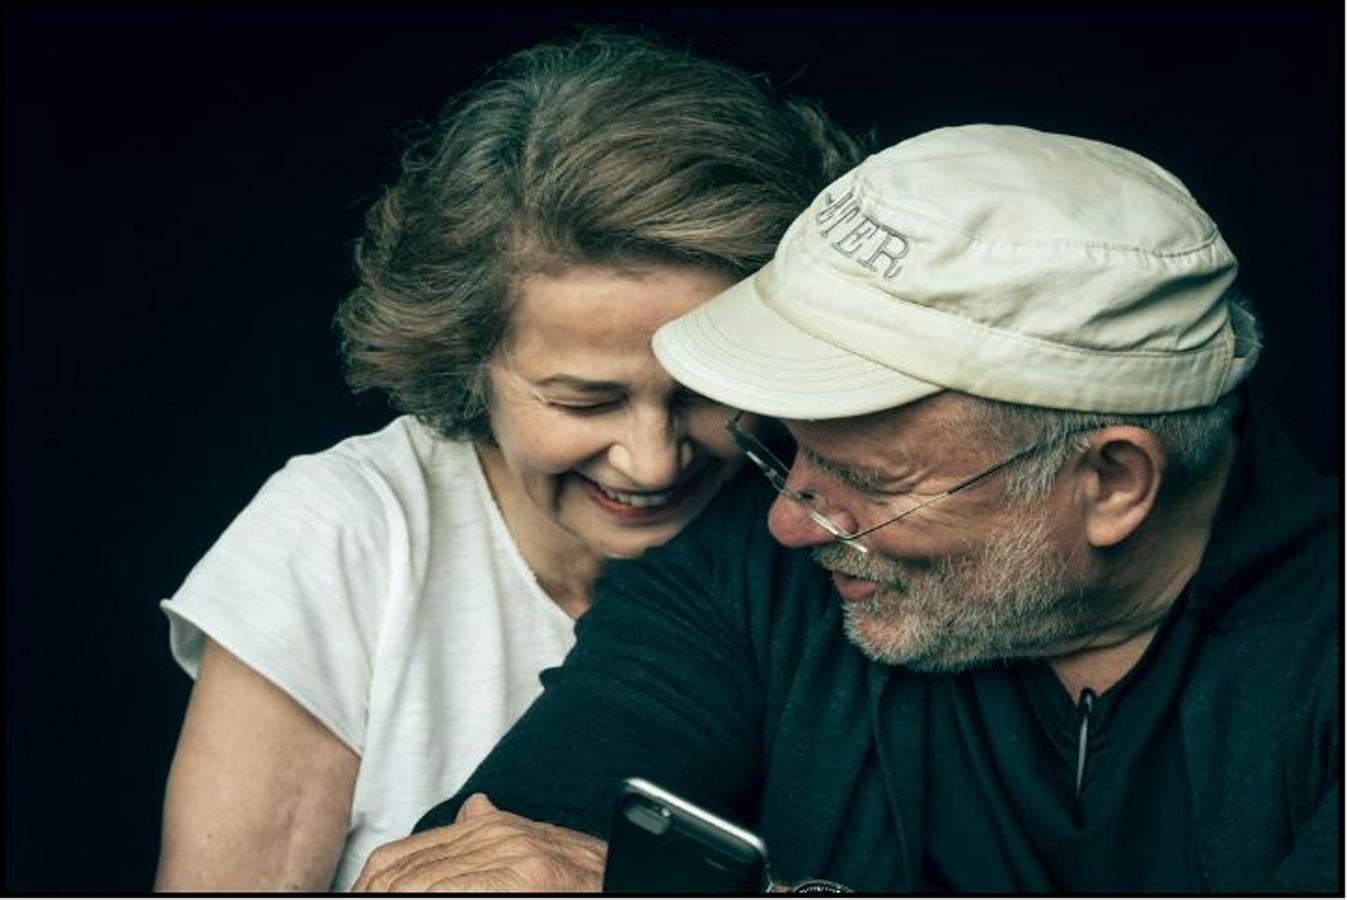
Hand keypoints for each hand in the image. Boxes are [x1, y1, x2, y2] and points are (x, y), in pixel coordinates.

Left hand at [351, 793, 606, 891]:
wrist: (633, 874)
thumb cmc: (584, 880)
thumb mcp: (535, 846)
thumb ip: (493, 829)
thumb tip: (474, 807)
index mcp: (489, 826)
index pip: (399, 859)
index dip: (370, 886)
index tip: (360, 897)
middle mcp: (495, 834)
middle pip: (400, 875)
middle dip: (377, 894)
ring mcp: (511, 856)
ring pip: (419, 884)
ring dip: (394, 896)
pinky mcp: (527, 875)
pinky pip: (449, 890)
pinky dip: (424, 897)